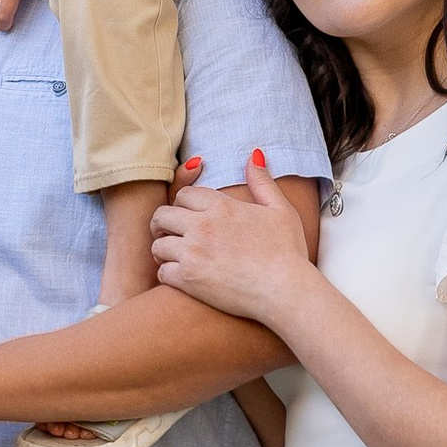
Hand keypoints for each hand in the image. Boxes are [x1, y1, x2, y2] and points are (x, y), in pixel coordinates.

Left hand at [151, 153, 317, 331]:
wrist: (286, 290)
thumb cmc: (288, 252)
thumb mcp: (280, 210)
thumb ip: (263, 182)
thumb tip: (253, 155)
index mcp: (222, 206)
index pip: (184, 195)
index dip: (182, 204)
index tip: (186, 215)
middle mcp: (203, 225)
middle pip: (162, 215)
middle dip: (162, 224)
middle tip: (167, 234)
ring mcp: (193, 251)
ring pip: (158, 244)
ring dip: (163, 251)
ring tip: (172, 257)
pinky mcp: (189, 278)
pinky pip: (162, 272)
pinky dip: (168, 275)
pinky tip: (179, 277)